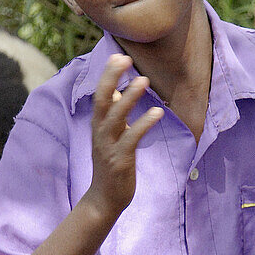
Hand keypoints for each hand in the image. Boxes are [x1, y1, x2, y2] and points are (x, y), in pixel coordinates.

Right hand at [87, 55, 162, 219]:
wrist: (105, 199)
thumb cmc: (111, 164)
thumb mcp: (110, 135)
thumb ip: (114, 113)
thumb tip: (118, 90)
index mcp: (98, 125)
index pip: (100, 95)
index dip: (108, 75)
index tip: (118, 55)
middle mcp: (99, 132)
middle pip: (102, 100)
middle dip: (111, 78)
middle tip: (124, 58)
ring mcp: (108, 146)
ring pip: (115, 117)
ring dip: (129, 98)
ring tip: (143, 80)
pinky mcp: (119, 160)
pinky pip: (131, 139)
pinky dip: (143, 124)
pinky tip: (157, 113)